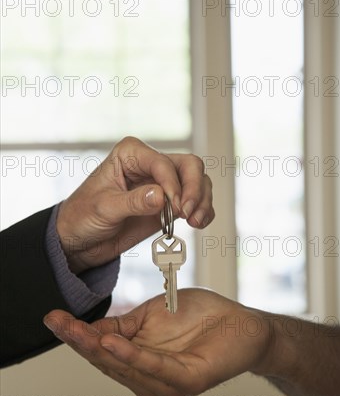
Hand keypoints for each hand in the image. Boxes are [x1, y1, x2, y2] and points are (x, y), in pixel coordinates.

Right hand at [44, 289, 271, 395]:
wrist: (242, 324)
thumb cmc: (201, 319)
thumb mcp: (151, 315)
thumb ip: (122, 325)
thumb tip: (88, 327)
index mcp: (138, 363)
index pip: (100, 351)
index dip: (76, 336)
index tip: (54, 318)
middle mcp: (149, 380)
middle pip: (107, 362)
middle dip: (80, 342)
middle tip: (58, 323)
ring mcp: (168, 385)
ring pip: (126, 367)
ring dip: (100, 349)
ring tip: (79, 332)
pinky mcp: (187, 381)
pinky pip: (156, 368)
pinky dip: (132, 356)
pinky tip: (112, 342)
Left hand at [57, 137, 213, 272]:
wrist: (80, 240)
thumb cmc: (83, 217)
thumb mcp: (104, 209)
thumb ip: (133, 202)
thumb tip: (161, 196)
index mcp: (132, 154)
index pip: (164, 164)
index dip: (174, 185)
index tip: (176, 208)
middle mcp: (151, 165)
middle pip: (189, 166)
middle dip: (195, 189)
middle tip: (188, 213)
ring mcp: (163, 184)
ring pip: (198, 182)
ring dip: (203, 201)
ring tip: (195, 222)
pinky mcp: (169, 205)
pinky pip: (195, 203)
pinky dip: (203, 212)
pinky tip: (198, 224)